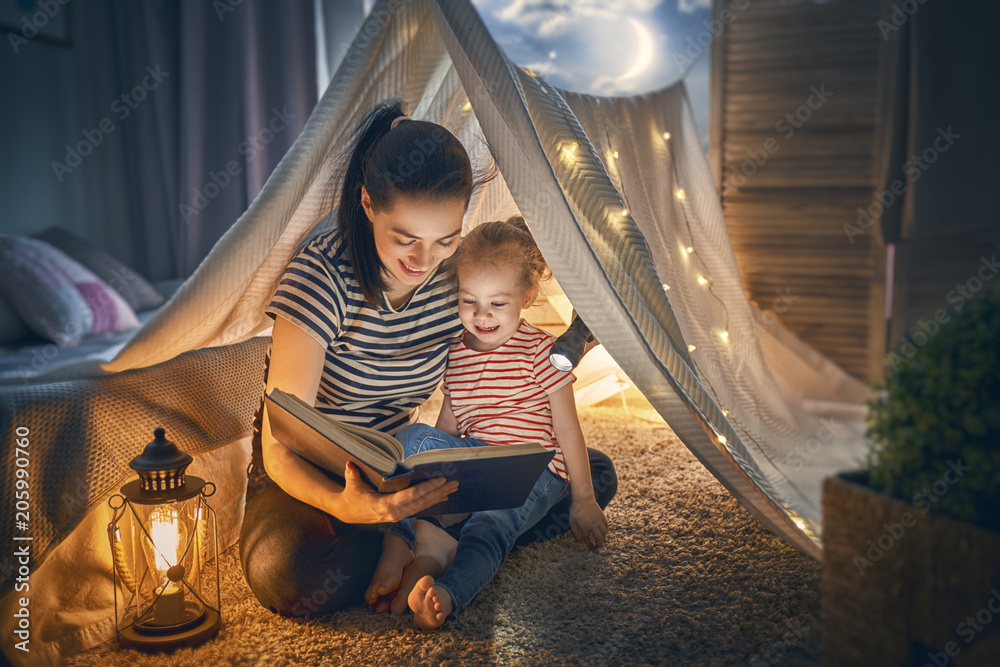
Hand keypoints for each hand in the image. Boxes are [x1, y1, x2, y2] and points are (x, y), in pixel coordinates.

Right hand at [334, 462, 458, 523]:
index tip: (440, 479)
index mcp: (384, 506)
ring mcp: (398, 516)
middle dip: (439, 492)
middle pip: (422, 502)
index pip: (410, 496)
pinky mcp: (400, 515)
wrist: (347, 513)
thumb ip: (352, 475)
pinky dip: (432, 502)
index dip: (426, 488)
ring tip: (453, 488)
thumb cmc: (351, 497)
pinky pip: (419, 508)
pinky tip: (443, 497)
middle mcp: (394, 513)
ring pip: (423, 507)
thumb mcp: (352, 485)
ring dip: (439, 497)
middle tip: (455, 482)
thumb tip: (350, 464)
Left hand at [570, 498, 608, 548]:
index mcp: (584, 527)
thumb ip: (575, 531)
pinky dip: (605, 529)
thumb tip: (577, 540)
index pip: (587, 539)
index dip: (589, 544)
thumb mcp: (572, 521)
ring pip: (604, 532)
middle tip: (598, 546)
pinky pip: (606, 525)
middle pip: (599, 538)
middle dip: (599, 544)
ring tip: (601, 539)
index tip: (591, 546)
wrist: (583, 499)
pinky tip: (603, 531)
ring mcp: (598, 520)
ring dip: (603, 537)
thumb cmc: (576, 510)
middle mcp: (592, 525)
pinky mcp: (602, 516)